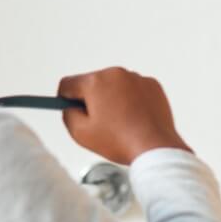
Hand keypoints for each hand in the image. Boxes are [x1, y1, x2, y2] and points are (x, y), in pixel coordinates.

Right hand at [58, 67, 190, 164]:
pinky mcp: (152, 85)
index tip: (69, 108)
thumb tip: (70, 107)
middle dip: (92, 100)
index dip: (64, 98)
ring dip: (112, 100)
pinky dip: (131, 101)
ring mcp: (136, 78)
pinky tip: (134, 119)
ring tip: (120, 124)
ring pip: (114, 86)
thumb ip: (67, 114)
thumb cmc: (119, 141)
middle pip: (92, 83)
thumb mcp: (80, 133)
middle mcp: (116, 73)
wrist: (156, 147)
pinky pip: (133, 90)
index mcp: (95, 82)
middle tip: (99, 123)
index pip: (68, 84)